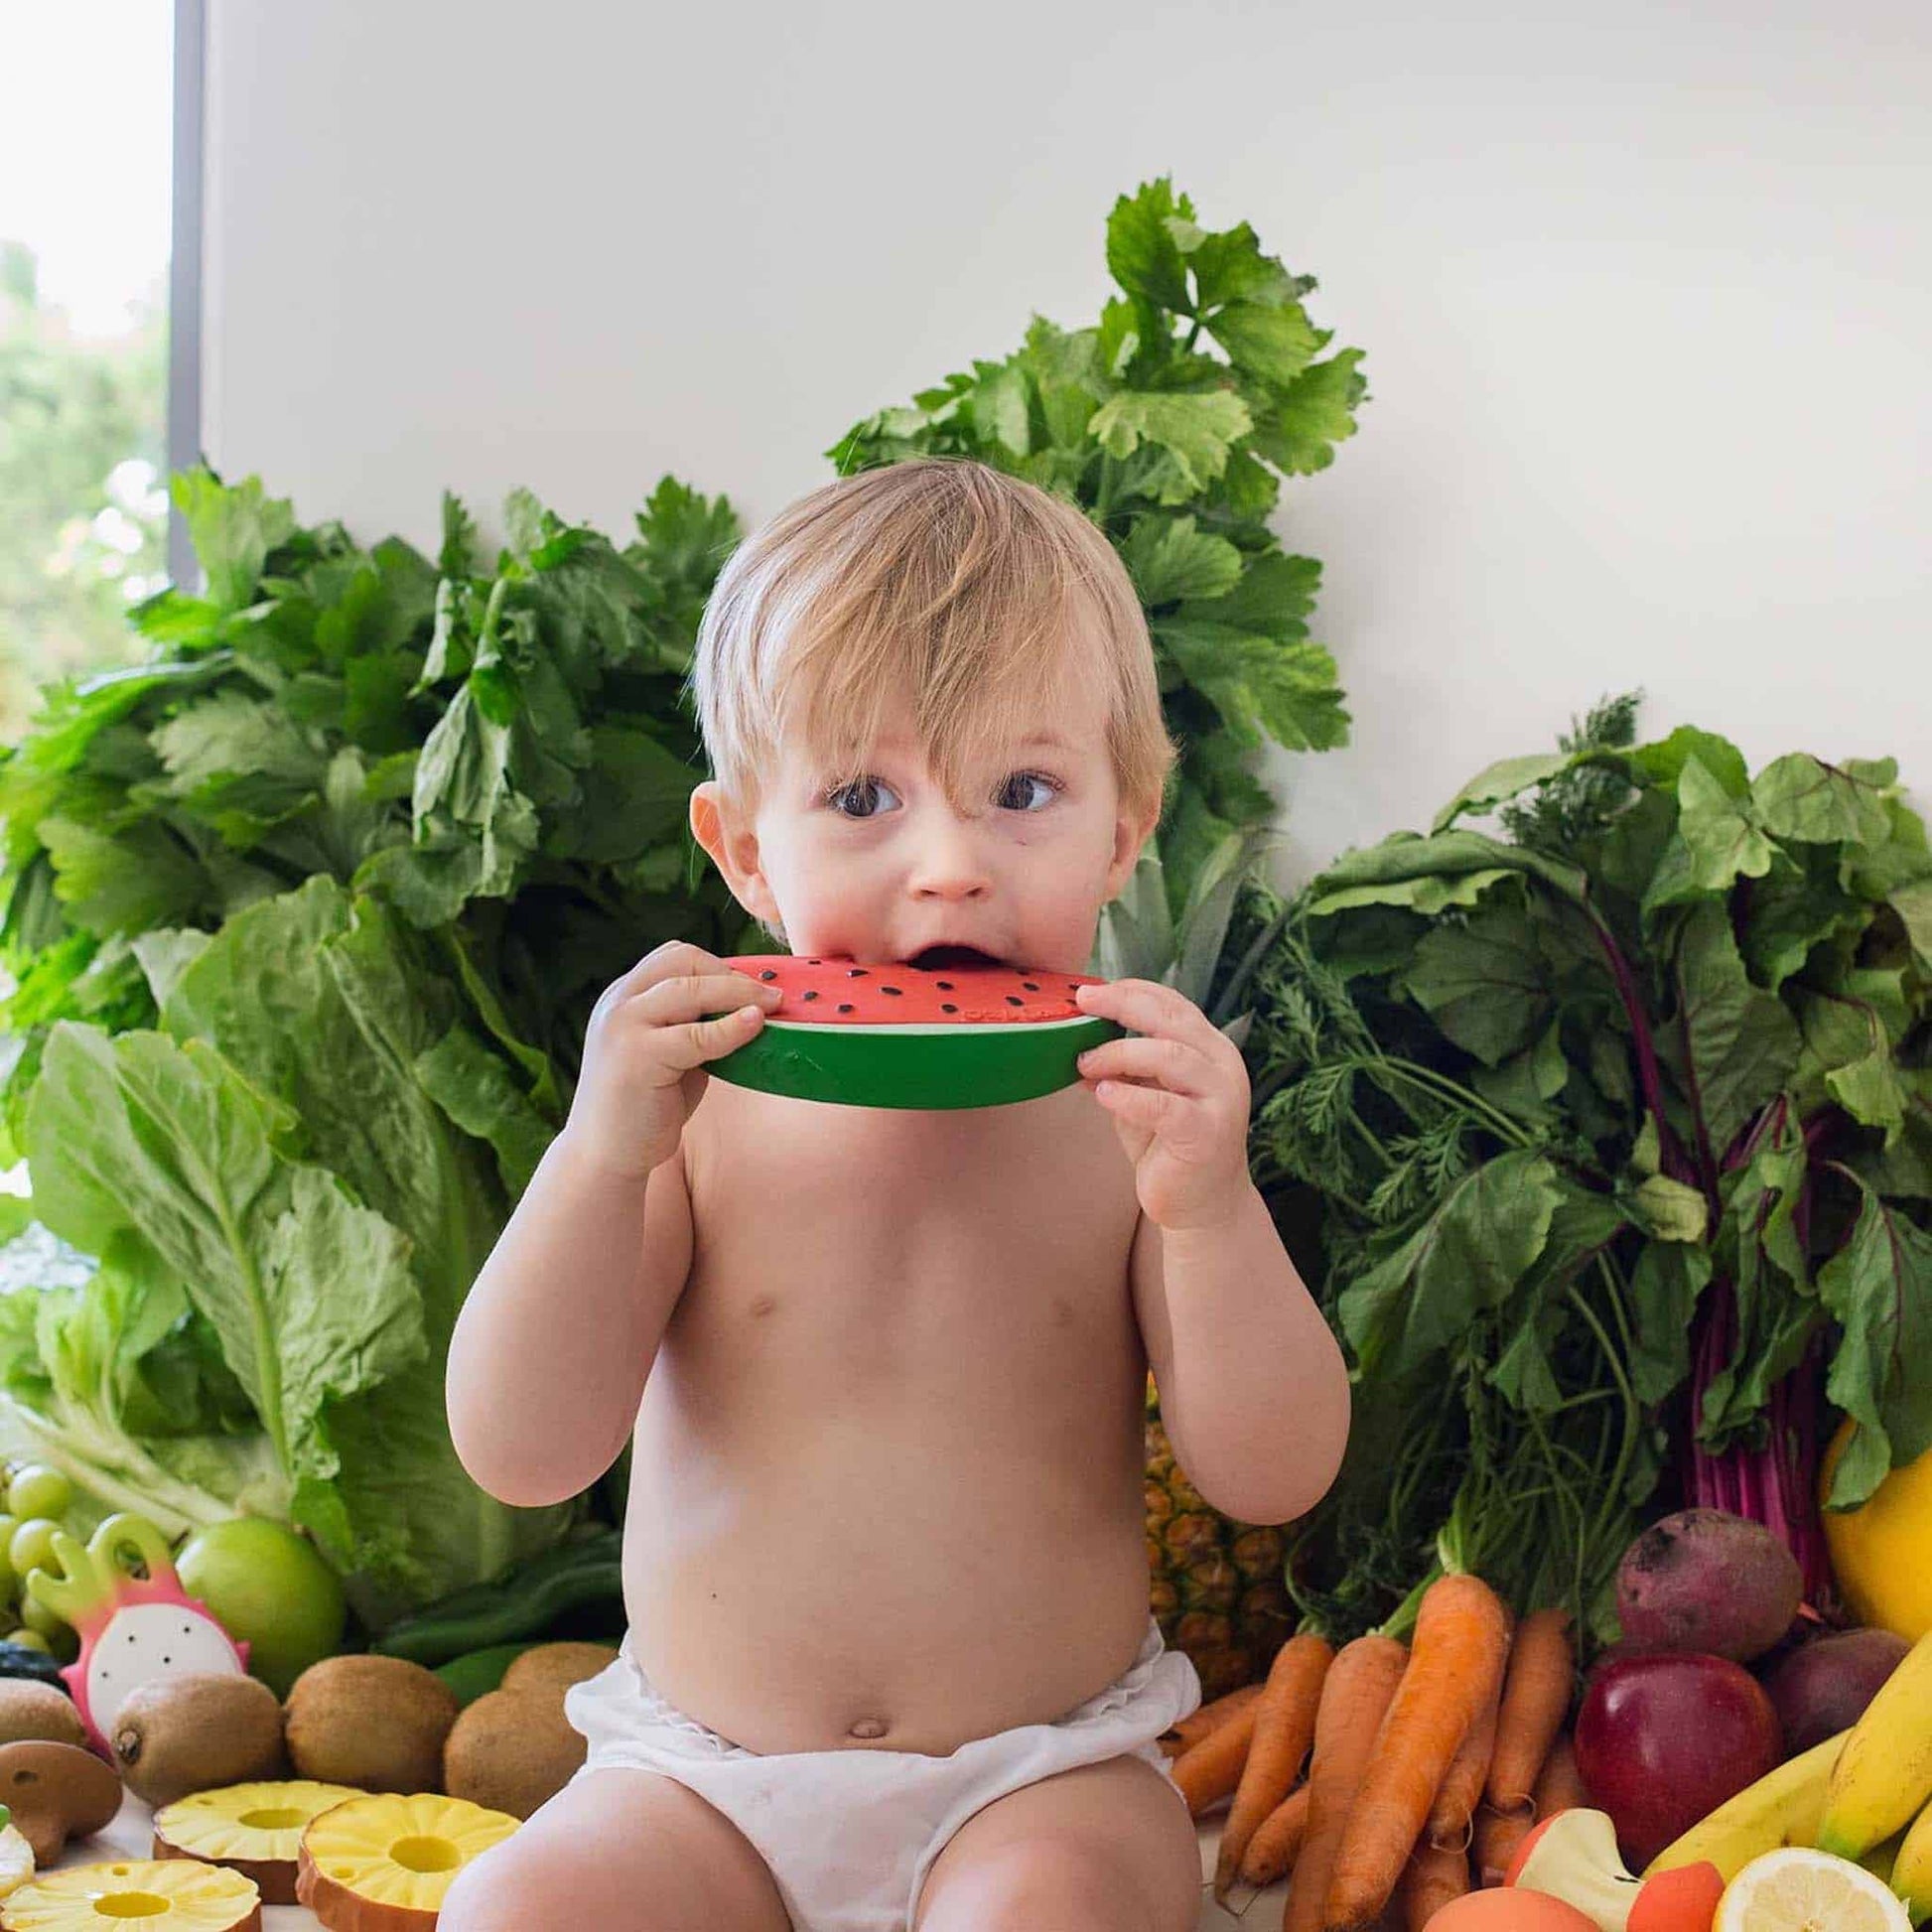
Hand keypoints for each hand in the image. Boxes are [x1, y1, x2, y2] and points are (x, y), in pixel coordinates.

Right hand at [561, 941, 782, 1178]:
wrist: (604, 1156)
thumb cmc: (646, 1106)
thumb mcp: (672, 1054)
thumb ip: (697, 1026)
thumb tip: (754, 1008)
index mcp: (623, 996)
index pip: (675, 956)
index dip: (719, 965)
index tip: (754, 985)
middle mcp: (618, 1003)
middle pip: (684, 962)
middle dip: (733, 975)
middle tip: (772, 994)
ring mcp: (622, 1026)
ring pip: (690, 989)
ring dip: (739, 992)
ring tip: (773, 1005)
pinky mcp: (637, 1056)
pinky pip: (696, 1034)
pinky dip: (732, 1027)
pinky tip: (755, 1024)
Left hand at [1073, 979, 1255, 1231]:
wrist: (1202, 1205)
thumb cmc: (1170, 1146)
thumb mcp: (1142, 1095)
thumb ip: (1120, 1068)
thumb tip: (1074, 1041)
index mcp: (1210, 1049)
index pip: (1174, 1004)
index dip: (1134, 990)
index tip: (1093, 990)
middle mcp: (1222, 1066)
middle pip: (1172, 1020)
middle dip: (1122, 1005)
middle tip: (1082, 1003)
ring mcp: (1220, 1100)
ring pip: (1170, 1056)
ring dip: (1119, 1053)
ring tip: (1084, 1062)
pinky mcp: (1207, 1134)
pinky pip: (1165, 1106)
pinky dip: (1129, 1097)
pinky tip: (1103, 1094)